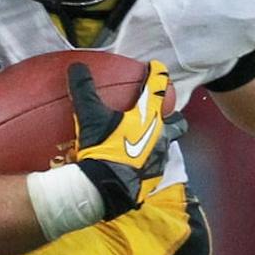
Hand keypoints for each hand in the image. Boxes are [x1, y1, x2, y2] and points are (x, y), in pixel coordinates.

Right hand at [68, 61, 181, 219]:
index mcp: (148, 118)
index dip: (158, 75)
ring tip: (150, 137)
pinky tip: (138, 161)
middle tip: (162, 111)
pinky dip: (150, 160)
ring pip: (170, 144)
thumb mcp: (89, 116)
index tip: (157, 67)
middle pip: (177, 121)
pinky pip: (157, 165)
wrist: (106, 188)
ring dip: (163, 138)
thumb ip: (84, 89)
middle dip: (174, 115)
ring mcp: (160, 158)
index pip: (157, 89)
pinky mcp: (154, 177)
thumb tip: (77, 67)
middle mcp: (161, 136)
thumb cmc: (102, 149)